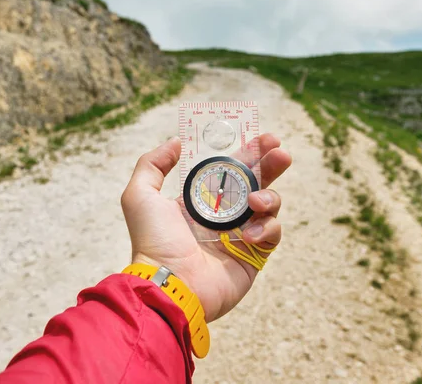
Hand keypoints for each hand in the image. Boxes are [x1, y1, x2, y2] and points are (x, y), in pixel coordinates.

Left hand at [121, 134, 291, 321]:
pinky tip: (249, 234)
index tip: (263, 138)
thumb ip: (153, 164)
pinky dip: (268, 229)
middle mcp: (223, 215)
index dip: (248, 153)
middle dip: (271, 165)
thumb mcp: (140, 195)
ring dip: (269, 197)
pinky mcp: (254, 256)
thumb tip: (177, 142)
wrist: (169, 284)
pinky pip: (273, 234)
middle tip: (281, 153)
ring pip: (269, 206)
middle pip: (256, 182)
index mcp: (201, 200)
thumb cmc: (153, 241)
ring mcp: (240, 235)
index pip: (230, 170)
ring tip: (255, 201)